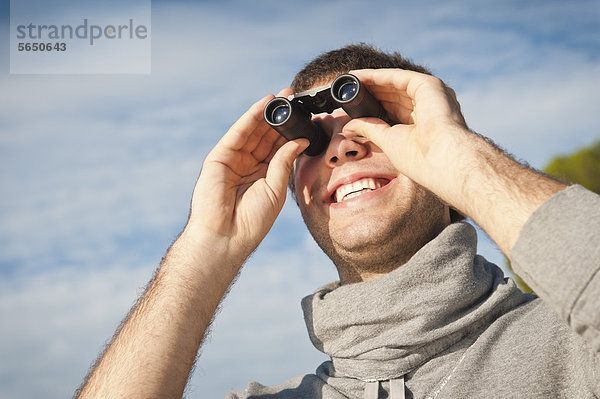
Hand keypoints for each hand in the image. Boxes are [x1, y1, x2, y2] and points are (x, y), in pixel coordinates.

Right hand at [187, 91, 306, 259]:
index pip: (278, 147)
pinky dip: (250, 117)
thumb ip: (284, 161)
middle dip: (280, 117)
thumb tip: (300, 139)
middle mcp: (248, 165)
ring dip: (267, 113)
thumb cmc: (252, 221)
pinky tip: (265, 105)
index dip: (290, 130)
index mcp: (263, 175)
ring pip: (253, 131)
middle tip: (295, 97)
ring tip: (284, 96)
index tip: (306, 115)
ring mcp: (233, 160)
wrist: (226, 237)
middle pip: (266, 136)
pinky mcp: (219, 157)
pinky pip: (237, 133)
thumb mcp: (276, 188)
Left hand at [342, 68, 469, 201]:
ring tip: (348, 81)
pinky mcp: (428, 85)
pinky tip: (359, 77)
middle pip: (392, 94)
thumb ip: (369, 129)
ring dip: (370, 81)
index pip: (392, 108)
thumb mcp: (388, 140)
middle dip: (369, 91)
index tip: (350, 103)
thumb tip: (348, 128)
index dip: (371, 104)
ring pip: (394, 83)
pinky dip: (377, 76)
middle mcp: (427, 106)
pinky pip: (397, 77)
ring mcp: (429, 94)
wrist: (440, 159)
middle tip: (346, 90)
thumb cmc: (419, 158)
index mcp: (420, 123)